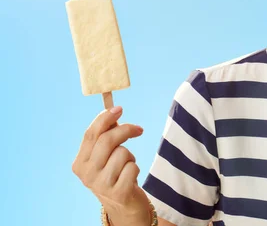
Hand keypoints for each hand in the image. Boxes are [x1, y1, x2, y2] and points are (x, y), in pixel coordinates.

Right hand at [72, 107, 149, 223]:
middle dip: (125, 130)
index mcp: (79, 163)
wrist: (124, 206)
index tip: (119, 108)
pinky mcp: (118, 193)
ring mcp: (101, 185)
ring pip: (123, 153)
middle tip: (138, 129)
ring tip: (127, 166)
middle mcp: (86, 175)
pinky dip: (136, 168)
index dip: (104, 118)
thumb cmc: (115, 175)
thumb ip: (106, 137)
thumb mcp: (105, 157)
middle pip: (106, 140)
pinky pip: (133, 167)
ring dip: (131, 156)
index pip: (90, 134)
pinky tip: (131, 177)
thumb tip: (113, 112)